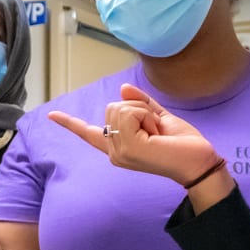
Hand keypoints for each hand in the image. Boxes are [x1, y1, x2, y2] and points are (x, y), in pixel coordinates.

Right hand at [48, 84, 222, 185]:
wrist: (199, 162)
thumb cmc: (183, 144)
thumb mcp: (160, 117)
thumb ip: (142, 103)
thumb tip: (123, 88)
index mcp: (119, 146)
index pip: (88, 133)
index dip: (69, 123)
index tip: (51, 115)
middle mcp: (114, 152)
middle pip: (112, 106)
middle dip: (138, 108)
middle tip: (157, 129)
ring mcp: (119, 152)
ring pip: (120, 107)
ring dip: (144, 113)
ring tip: (157, 133)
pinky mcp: (127, 148)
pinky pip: (129, 112)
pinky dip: (146, 116)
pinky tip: (156, 134)